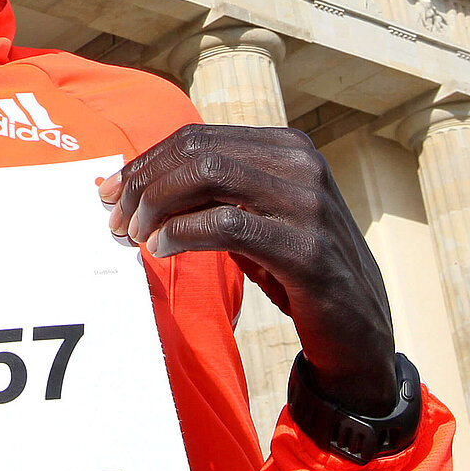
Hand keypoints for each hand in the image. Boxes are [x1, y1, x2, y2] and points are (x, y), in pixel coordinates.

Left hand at [99, 124, 397, 414]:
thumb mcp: (256, 217)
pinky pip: (226, 224)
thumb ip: (214, 193)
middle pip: (196, 152)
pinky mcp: (306, 248)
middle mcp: (301, 163)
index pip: (197, 139)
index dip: (146, 162)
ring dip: (157, 205)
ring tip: (134, 234)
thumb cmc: (295, 270)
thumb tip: (138, 185)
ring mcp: (308, 202)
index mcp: (287, 147)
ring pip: (208, 176)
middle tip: (114, 218)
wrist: (359, 331)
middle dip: (144, 182)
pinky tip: (161, 248)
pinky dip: (182, 233)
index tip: (110, 190)